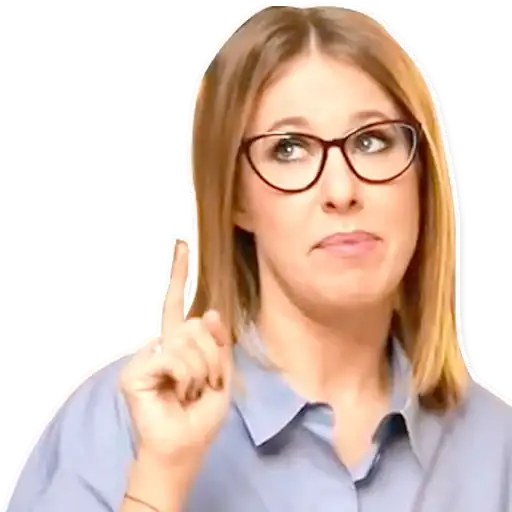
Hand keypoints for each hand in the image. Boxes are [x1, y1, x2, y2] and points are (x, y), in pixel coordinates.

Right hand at [120, 240, 232, 473]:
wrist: (185, 445)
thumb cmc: (201, 413)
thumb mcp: (221, 373)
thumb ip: (217, 342)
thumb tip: (207, 311)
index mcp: (179, 343)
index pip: (176, 304)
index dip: (177, 275)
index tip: (180, 245)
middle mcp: (160, 344)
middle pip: (195, 325)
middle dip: (212, 357)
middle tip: (204, 384)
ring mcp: (146, 356)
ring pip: (188, 340)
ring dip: (202, 371)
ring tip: (192, 392)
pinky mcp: (135, 370)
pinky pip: (174, 358)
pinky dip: (188, 378)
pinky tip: (179, 394)